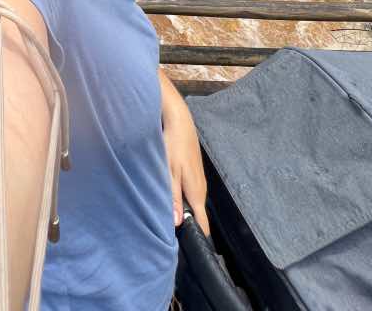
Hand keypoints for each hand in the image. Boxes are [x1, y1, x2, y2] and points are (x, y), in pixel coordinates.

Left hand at [160, 75, 208, 234]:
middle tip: (173, 241)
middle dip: (188, 227)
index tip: (191, 252)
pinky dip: (183, 199)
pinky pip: (190, 193)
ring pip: (193, 203)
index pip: (202, 223)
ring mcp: (198, 180)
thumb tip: (178, 223)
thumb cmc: (172, 143)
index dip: (198, 238)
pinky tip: (172, 200)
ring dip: (185, 212)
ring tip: (171, 224)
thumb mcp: (168, 170)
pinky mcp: (193, 172)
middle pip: (197, 215)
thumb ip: (172, 196)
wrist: (179, 118)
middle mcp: (201, 189)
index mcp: (196, 192)